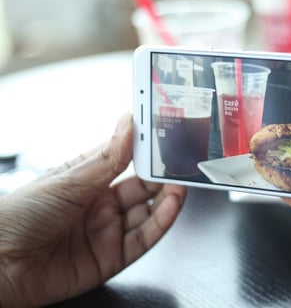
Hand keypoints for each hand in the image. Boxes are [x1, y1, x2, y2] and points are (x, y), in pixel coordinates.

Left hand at [0, 114, 186, 307]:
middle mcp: (98, 205)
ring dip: (167, 198)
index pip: (126, 161)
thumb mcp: (68, 181)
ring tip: (181, 184)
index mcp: (86, 181)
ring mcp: (105, 232)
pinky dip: (161, 223)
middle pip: (142, 188)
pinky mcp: (111, 259)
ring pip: (148, 213)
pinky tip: (171, 206)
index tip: (166, 135)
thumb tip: (129, 123)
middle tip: (181, 162)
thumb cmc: (16, 217)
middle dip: (163, 175)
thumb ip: (107, 157)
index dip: (147, 150)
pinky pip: (144, 240)